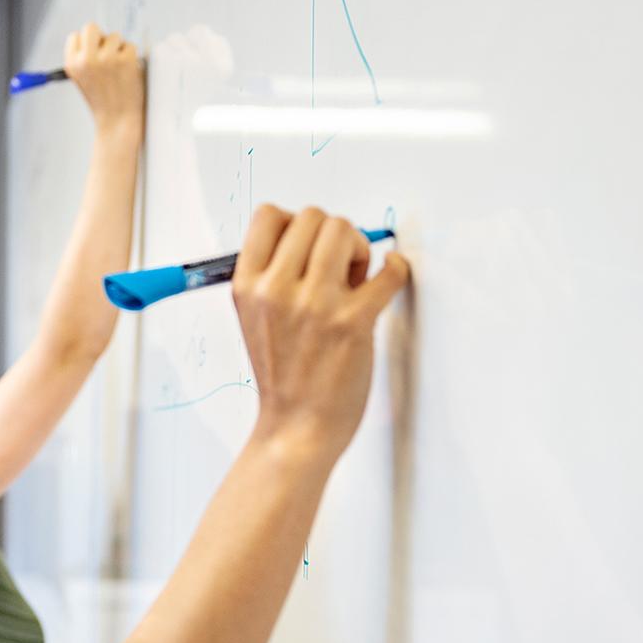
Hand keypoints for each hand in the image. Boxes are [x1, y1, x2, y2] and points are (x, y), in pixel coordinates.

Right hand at [63, 23, 143, 135]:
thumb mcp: (83, 80)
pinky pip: (130, 46)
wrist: (118, 122)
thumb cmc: (103, 101)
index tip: (94, 56)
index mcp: (71, 64)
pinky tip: (128, 74)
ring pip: (114, 36)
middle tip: (108, 54)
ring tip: (119, 71)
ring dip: (118, 49)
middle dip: (101, 38)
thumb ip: (84, 58)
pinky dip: (132, 57)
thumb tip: (95, 35)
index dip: (87, 44)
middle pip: (91, 27)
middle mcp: (86, 59)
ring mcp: (106, 58)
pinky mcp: (125, 59)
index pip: (76, 36)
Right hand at [232, 205, 411, 458]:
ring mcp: (315, 305)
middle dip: (332, 234)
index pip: (268, 216)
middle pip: (312, 217)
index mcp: (247, 286)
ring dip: (358, 246)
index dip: (294, 221)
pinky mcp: (353, 322)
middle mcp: (276, 291)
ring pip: (344, 231)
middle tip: (338, 265)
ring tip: (357, 276)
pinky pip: (387, 270)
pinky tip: (389, 276)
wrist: (297, 427)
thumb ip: (273, 276)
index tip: (307, 242)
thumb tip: (315, 236)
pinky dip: (395, 268)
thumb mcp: (254, 318)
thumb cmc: (282, 375)